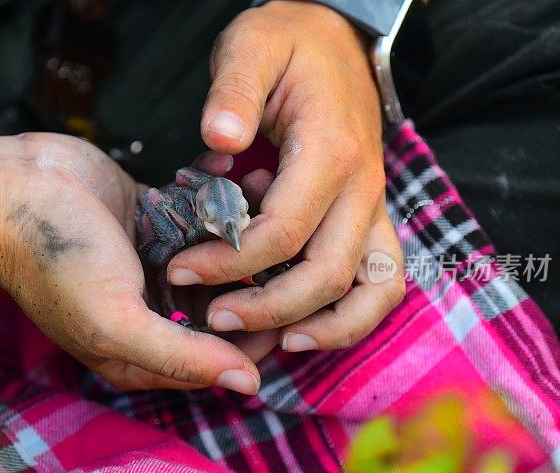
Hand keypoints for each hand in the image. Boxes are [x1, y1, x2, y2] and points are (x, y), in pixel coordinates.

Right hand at [0, 133, 260, 393]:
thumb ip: (184, 356)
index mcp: (144, 350)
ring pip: (218, 257)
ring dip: (242, 228)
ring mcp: (155, 262)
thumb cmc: (58, 263)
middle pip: (226, 306)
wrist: (12, 190)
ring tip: (263, 192)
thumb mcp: (116, 324)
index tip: (291, 297)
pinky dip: (213, 195)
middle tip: (284, 237)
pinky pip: (196, 213)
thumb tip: (252, 385)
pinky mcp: (153, 219)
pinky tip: (228, 172)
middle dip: (257, 274)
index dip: (261, 333)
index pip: (221, 356)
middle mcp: (154, 310)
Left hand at [168, 1, 404, 350]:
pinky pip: (379, 281)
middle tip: (210, 319)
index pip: (283, 231)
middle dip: (265, 308)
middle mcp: (363, 187)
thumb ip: (233, 89)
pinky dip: (351, 316)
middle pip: (326, 274)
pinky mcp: (371, 218)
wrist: (335, 42)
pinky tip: (303, 329)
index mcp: (330, 150)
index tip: (180, 267)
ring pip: (372, 289)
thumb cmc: (289, 45)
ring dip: (323, 327)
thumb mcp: (252, 47)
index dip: (228, 261)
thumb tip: (219, 139)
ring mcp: (374, 207)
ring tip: (270, 343)